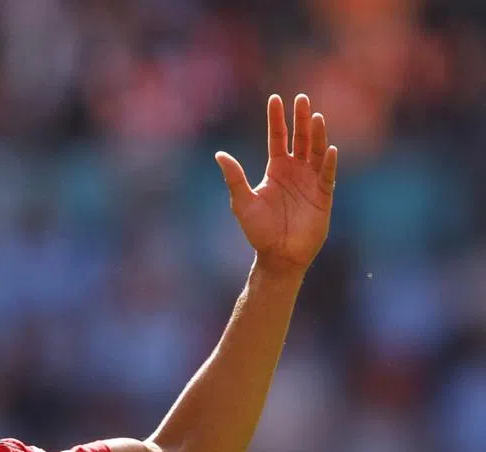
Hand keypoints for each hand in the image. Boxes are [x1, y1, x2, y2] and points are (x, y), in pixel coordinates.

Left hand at [215, 94, 337, 277]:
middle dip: (300, 119)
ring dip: (317, 135)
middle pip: (300, 138)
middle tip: (301, 98)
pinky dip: (328, 163)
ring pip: (316, 151)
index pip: (277, 138)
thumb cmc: (258, 230)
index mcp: (276, 169)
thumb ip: (234, 178)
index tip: (275, 99)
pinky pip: (327, 175)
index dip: (277, 119)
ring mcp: (311, 181)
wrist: (278, 255)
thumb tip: (219, 155)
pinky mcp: (323, 195)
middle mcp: (295, 170)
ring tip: (316, 117)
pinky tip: (329, 149)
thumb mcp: (242, 202)